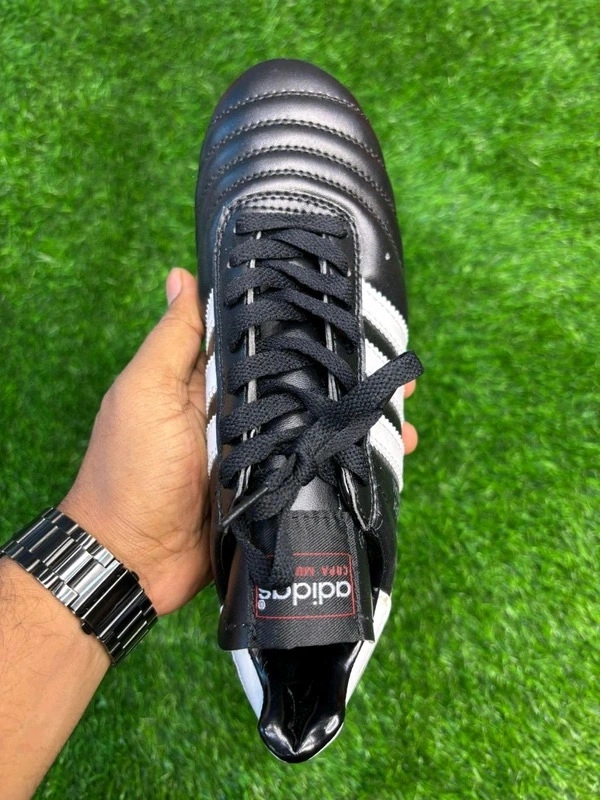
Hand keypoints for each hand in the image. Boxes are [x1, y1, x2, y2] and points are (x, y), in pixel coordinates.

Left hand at [59, 267, 418, 617]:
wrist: (133, 559)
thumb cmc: (129, 470)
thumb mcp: (144, 392)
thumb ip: (172, 339)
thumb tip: (181, 275)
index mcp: (210, 381)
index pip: (263, 340)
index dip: (301, 324)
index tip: (346, 307)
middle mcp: (240, 413)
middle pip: (300, 384)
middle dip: (345, 372)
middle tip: (392, 363)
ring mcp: (260, 454)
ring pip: (316, 426)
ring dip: (357, 417)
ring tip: (403, 409)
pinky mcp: (273, 491)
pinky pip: (315, 470)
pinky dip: (348, 462)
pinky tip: (389, 456)